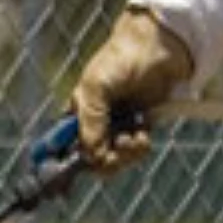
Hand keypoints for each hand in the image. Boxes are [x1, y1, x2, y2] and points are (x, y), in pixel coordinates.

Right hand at [71, 5, 193, 173]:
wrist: (160, 47)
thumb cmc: (122, 58)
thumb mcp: (97, 86)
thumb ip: (91, 122)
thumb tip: (91, 157)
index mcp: (77, 111)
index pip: (63, 147)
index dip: (63, 164)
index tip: (72, 175)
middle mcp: (94, 122)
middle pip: (91, 161)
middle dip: (106, 161)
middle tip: (118, 152)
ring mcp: (117, 126)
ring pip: (114, 160)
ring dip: (126, 154)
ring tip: (135, 135)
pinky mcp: (138, 126)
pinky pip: (134, 152)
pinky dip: (139, 148)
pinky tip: (144, 132)